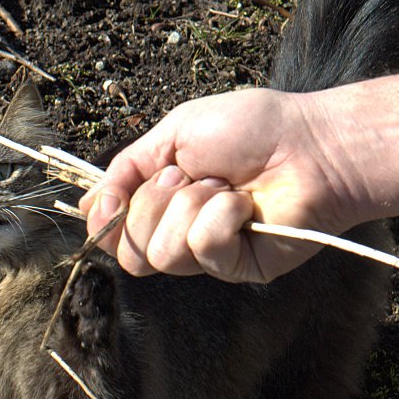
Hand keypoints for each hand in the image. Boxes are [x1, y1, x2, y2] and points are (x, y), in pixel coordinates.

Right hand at [79, 88, 356, 282]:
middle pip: (128, 251)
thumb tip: (86, 208)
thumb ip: (126, 169)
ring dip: (190, 207)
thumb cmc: (254, 129)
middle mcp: (180, 232)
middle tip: (187, 175)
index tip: (111, 200)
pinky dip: (221, 217)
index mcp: (161, 201)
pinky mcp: (237, 269)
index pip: (112, 232)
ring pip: (160, 255)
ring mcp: (208, 256)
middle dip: (151, 206)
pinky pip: (203, 251)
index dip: (105, 221)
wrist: (312, 143)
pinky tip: (247, 204)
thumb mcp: (174, 133)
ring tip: (225, 186)